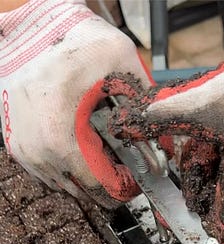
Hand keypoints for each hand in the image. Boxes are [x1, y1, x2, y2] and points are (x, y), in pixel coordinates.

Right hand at [0, 0, 151, 205]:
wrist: (32, 32)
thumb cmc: (76, 43)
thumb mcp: (120, 62)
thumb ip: (145, 102)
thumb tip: (166, 143)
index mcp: (61, 139)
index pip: (102, 188)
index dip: (126, 184)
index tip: (137, 174)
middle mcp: (39, 152)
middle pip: (86, 192)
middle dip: (109, 178)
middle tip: (121, 158)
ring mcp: (25, 151)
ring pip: (68, 186)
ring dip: (88, 173)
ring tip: (99, 146)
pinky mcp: (17, 146)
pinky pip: (50, 174)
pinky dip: (67, 165)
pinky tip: (77, 141)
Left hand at [117, 0, 223, 243]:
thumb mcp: (219, 97)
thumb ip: (177, 110)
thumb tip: (141, 116)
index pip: (223, 239)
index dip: (196, 238)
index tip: (176, 231)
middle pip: (222, 209)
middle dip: (198, 188)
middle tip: (186, 159)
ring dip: (215, 171)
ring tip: (208, 140)